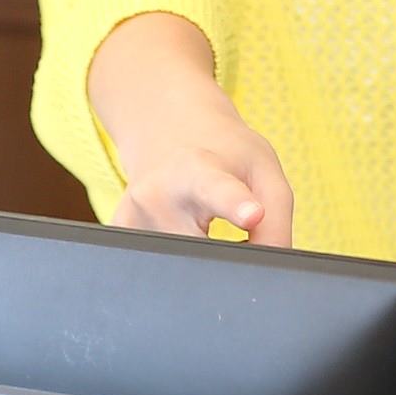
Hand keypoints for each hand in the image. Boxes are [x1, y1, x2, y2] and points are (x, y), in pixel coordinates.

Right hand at [86, 13, 295, 245]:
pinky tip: (181, 228)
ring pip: (182, 266)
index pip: (218, 191)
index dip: (236, 205)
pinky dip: (180, 258)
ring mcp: (132, 217)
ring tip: (201, 223)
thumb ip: (277, 221)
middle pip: (200, 251)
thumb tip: (274, 265)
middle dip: (226, 256)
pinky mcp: (119, 232)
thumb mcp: (264, 171)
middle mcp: (157, 194)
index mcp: (200, 171)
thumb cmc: (224, 153)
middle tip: (232, 228)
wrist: (168, 129)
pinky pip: (161, 265)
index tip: (253, 214)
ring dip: (203, 258)